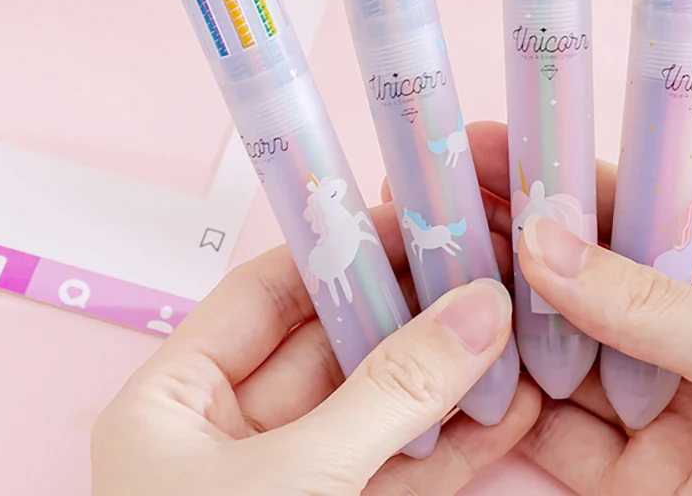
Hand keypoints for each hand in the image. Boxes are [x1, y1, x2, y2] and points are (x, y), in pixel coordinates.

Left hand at [91, 201, 539, 495]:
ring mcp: (291, 482)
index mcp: (176, 405)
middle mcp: (228, 436)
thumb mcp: (301, 481)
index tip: (419, 222)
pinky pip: (400, 469)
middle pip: (334, 344)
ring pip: (377, 406)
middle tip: (485, 271)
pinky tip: (510, 409)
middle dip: (414, 313)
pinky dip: (453, 443)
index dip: (344, 252)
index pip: (268, 293)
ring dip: (447, 376)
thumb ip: (392, 390)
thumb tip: (480, 307)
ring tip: (515, 333)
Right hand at [467, 122, 691, 495]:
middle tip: (434, 209)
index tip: (492, 146)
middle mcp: (685, 341)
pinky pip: (558, 443)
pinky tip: (465, 380)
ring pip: (557, 359)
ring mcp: (657, 415)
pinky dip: (509, 415)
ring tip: (430, 284)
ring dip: (495, 327)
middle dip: (510, 245)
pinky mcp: (638, 487)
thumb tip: (545, 238)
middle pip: (579, 283)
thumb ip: (650, 305)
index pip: (630, 212)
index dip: (560, 177)